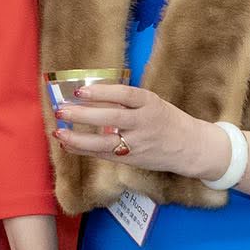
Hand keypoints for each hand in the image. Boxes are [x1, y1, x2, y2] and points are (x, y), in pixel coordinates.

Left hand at [54, 83, 218, 175]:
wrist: (190, 147)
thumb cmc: (167, 120)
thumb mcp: (153, 103)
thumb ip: (127, 100)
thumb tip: (91, 93)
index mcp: (150, 104)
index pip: (125, 95)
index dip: (102, 92)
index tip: (80, 90)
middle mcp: (144, 123)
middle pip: (111, 119)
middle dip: (83, 115)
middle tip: (61, 110)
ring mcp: (138, 144)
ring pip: (105, 143)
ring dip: (78, 139)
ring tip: (58, 132)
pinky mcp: (132, 159)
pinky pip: (104, 155)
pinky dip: (84, 150)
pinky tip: (68, 145)